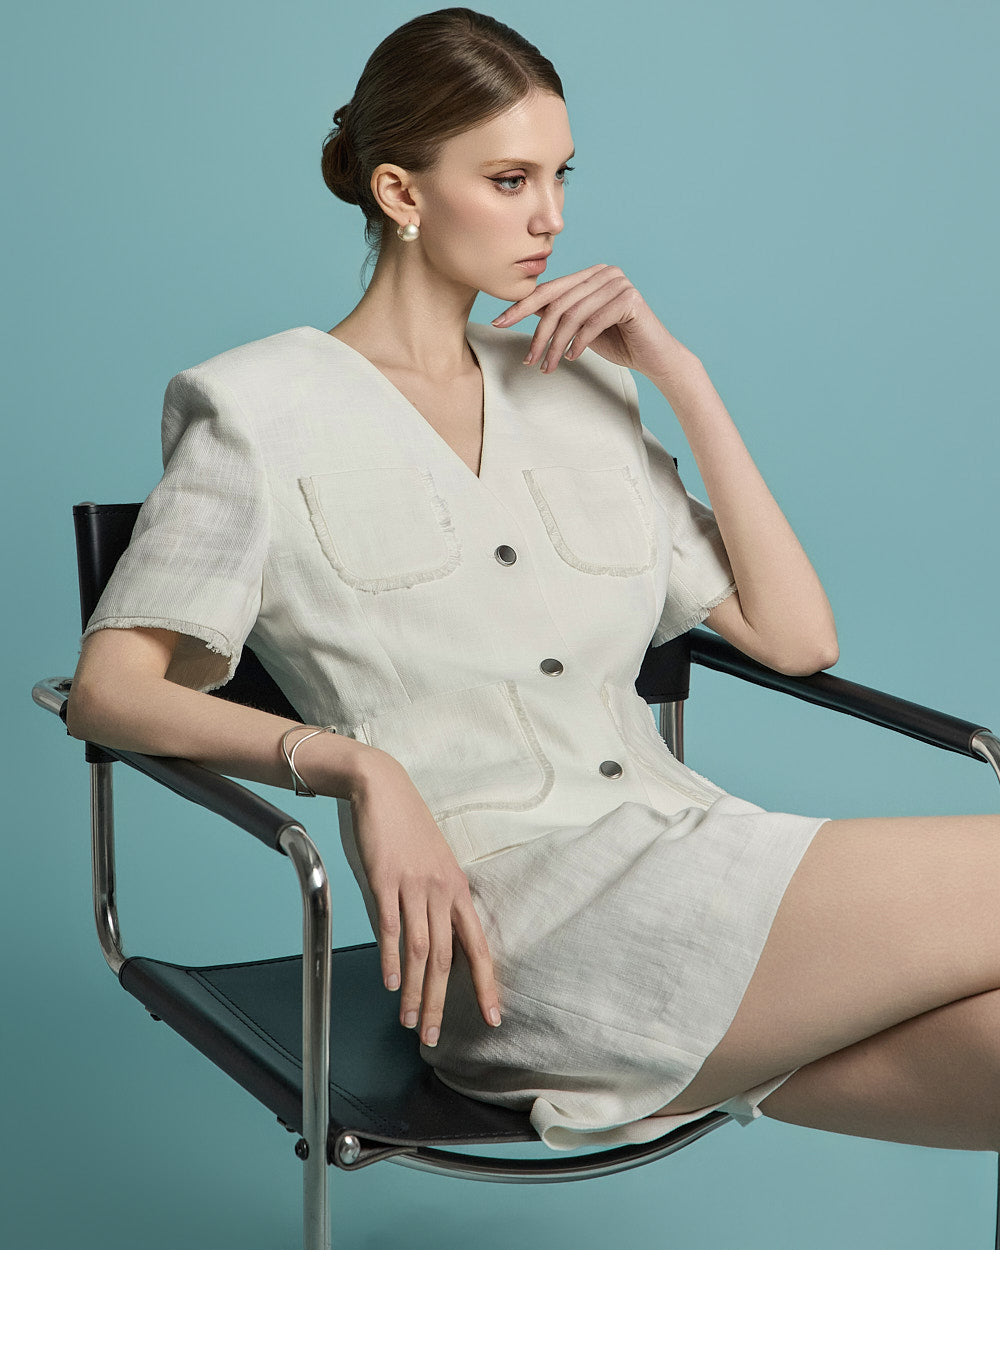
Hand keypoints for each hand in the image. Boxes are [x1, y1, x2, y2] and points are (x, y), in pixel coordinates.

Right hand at [348, 750, 501, 1046]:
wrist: (382, 788)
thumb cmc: (407, 829)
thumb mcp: (433, 865)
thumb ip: (436, 902)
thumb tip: (432, 943)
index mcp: (458, 890)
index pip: (478, 946)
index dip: (486, 984)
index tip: (493, 1018)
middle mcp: (442, 891)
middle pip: (446, 958)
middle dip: (441, 1003)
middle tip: (434, 1037)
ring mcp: (414, 885)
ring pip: (420, 949)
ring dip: (415, 990)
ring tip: (409, 1021)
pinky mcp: (385, 878)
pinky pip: (391, 925)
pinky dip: (390, 957)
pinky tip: (390, 983)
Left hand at [491, 263, 697, 382]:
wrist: (656, 357)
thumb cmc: (619, 343)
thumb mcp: (581, 327)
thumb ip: (560, 315)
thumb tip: (526, 311)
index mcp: (590, 274)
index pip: (549, 289)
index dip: (522, 307)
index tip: (499, 322)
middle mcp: (604, 272)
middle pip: (558, 303)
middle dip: (539, 334)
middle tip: (529, 360)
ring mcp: (618, 282)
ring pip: (573, 315)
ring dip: (557, 345)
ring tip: (549, 367)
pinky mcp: (629, 298)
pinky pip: (593, 322)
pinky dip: (580, 342)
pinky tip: (573, 358)